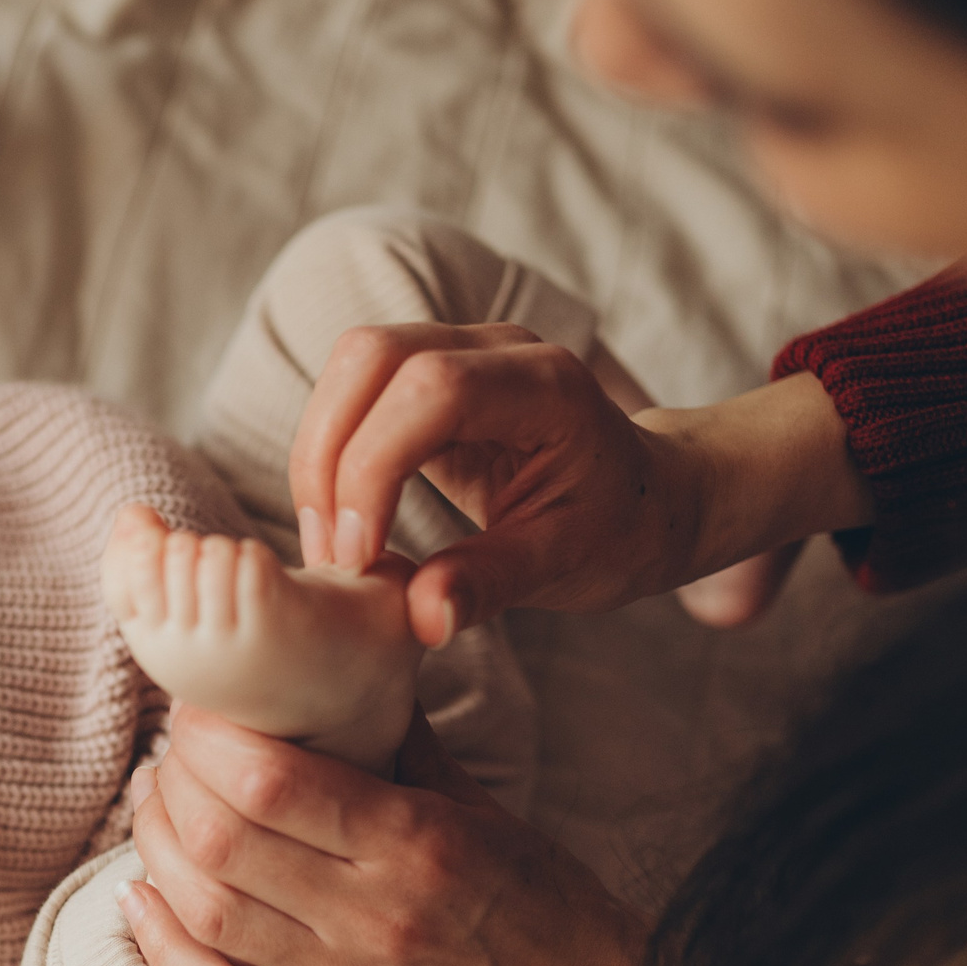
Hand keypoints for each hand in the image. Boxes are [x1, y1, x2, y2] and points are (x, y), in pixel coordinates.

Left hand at [123, 706, 643, 965]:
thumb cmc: (531, 887)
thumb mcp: (470, 796)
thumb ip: (391, 734)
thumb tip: (319, 661)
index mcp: (415, 839)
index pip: (272, 779)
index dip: (208, 738)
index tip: (194, 711)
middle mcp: (379, 915)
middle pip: (225, 842)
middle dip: (173, 785)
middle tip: (167, 758)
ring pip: (211, 915)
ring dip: (159, 853)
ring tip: (154, 811)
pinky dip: (164, 951)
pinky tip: (141, 902)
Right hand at [287, 324, 870, 643]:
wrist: (647, 498)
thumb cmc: (618, 531)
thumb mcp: (565, 567)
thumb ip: (489, 584)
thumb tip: (420, 617)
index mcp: (546, 386)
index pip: (429, 391)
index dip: (373, 468)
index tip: (360, 556)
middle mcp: (498, 348)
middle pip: (370, 356)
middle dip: (328, 454)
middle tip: (332, 552)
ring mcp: (461, 350)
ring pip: (350, 364)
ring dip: (319, 452)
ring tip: (333, 540)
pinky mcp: (430, 373)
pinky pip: (356, 389)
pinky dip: (332, 450)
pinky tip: (345, 516)